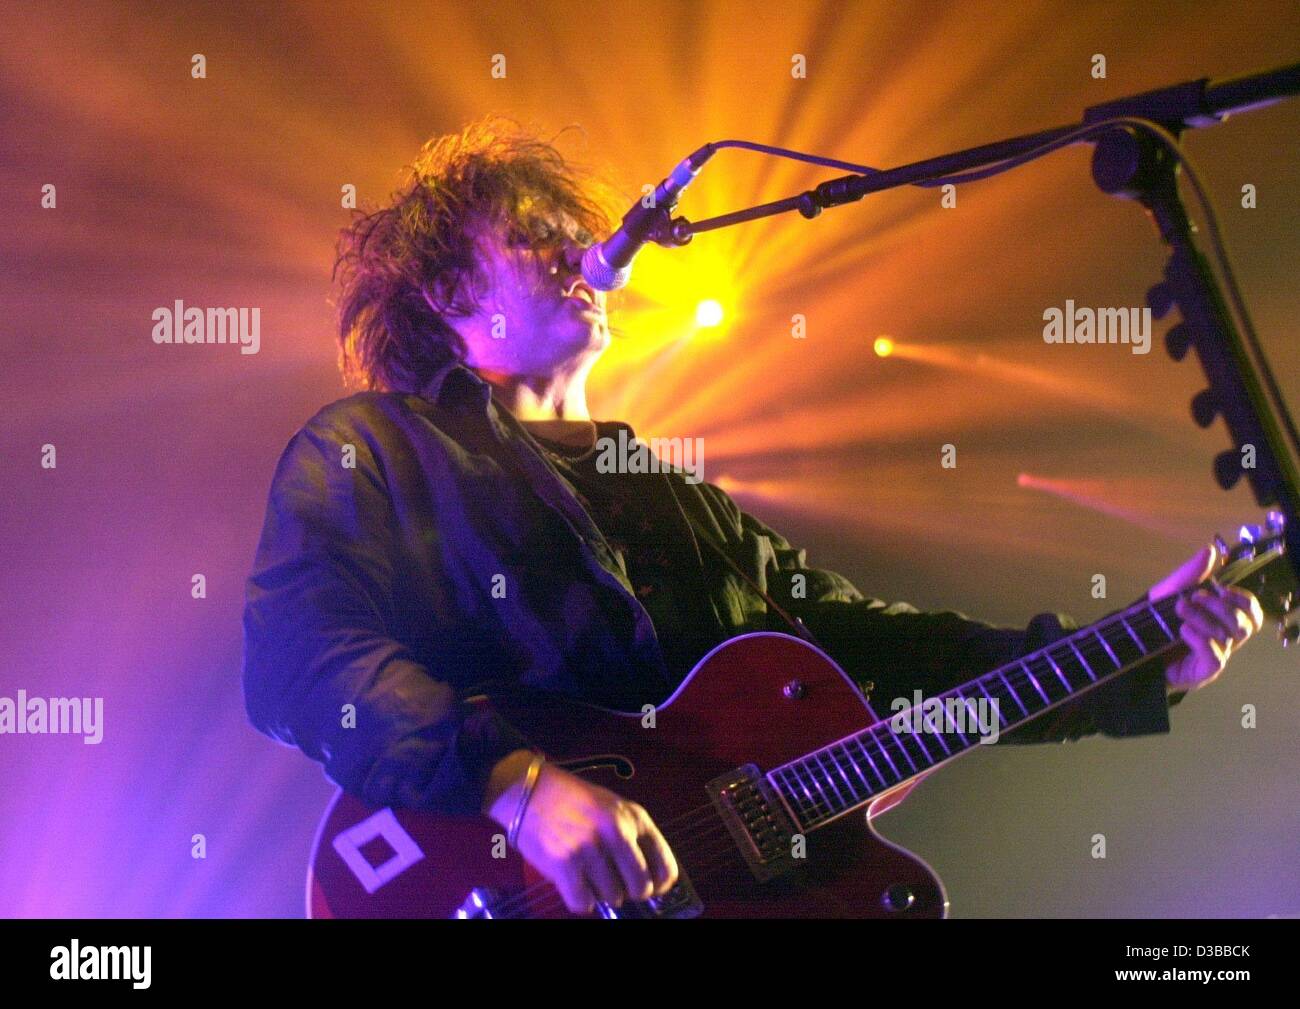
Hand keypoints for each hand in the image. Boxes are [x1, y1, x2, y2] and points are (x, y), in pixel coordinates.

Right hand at [484, 752, 678, 914]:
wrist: (529, 790)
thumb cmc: (574, 799)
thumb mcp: (614, 806)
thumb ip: (634, 837)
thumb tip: (651, 879)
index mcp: (634, 818)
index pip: (666, 867)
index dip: (660, 886)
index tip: (651, 889)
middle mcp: (616, 832)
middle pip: (641, 888)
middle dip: (629, 892)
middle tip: (615, 884)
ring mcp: (590, 849)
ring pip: (612, 897)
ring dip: (601, 893)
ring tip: (588, 874)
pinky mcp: (564, 864)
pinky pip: (583, 903)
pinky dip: (580, 900)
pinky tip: (574, 883)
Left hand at [1148, 544, 1263, 691]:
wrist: (1127, 645)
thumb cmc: (1152, 620)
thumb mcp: (1170, 592)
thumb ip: (1191, 574)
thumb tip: (1211, 551)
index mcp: (1220, 621)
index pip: (1251, 614)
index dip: (1245, 601)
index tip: (1221, 589)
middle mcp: (1222, 640)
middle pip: (1245, 625)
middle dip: (1221, 607)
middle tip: (1194, 597)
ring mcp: (1213, 657)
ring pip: (1228, 638)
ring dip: (1205, 618)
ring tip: (1180, 608)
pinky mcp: (1201, 673)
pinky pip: (1216, 658)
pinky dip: (1202, 640)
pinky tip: (1184, 630)